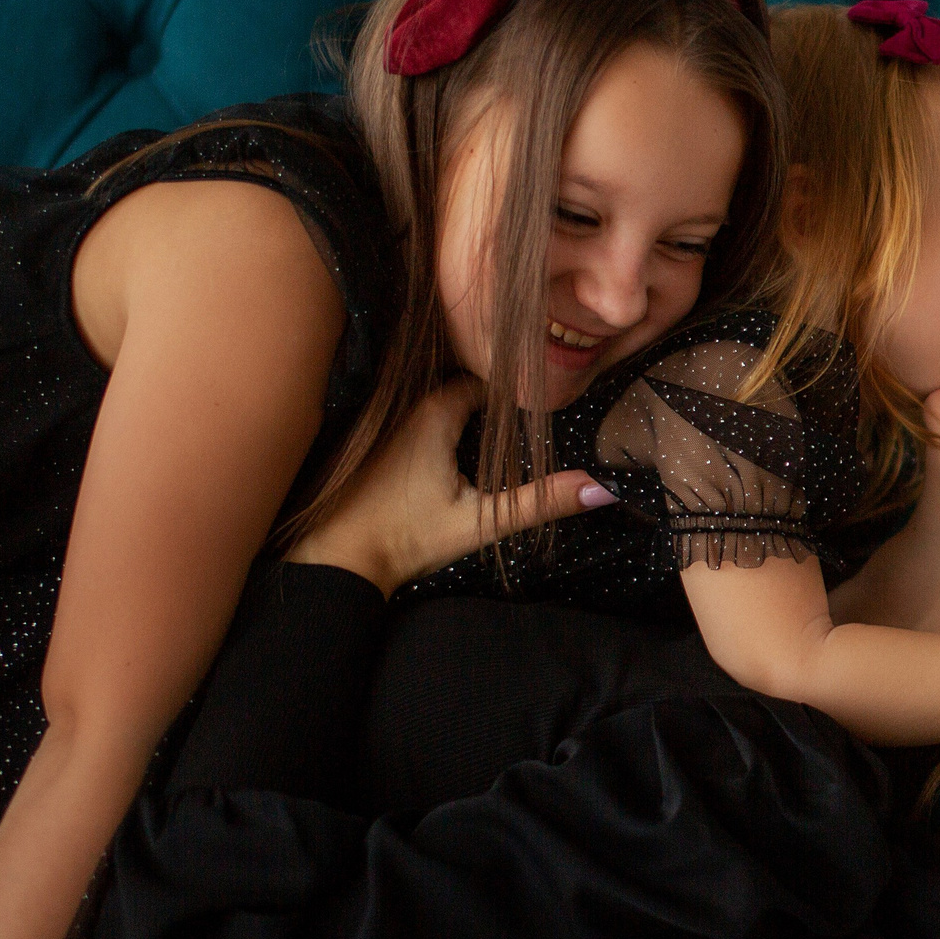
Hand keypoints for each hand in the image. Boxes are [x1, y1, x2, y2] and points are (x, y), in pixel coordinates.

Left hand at [285, 378, 610, 592]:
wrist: (336, 560)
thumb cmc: (404, 537)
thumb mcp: (482, 521)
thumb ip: (541, 502)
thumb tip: (603, 488)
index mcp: (435, 413)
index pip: (486, 379)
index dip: (517, 390)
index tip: (545, 406)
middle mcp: (410, 409)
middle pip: (464, 388)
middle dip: (496, 401)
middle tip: (533, 420)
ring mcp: (391, 426)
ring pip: (442, 405)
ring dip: (469, 415)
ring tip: (505, 434)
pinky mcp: (379, 447)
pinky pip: (422, 422)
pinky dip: (447, 430)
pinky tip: (461, 456)